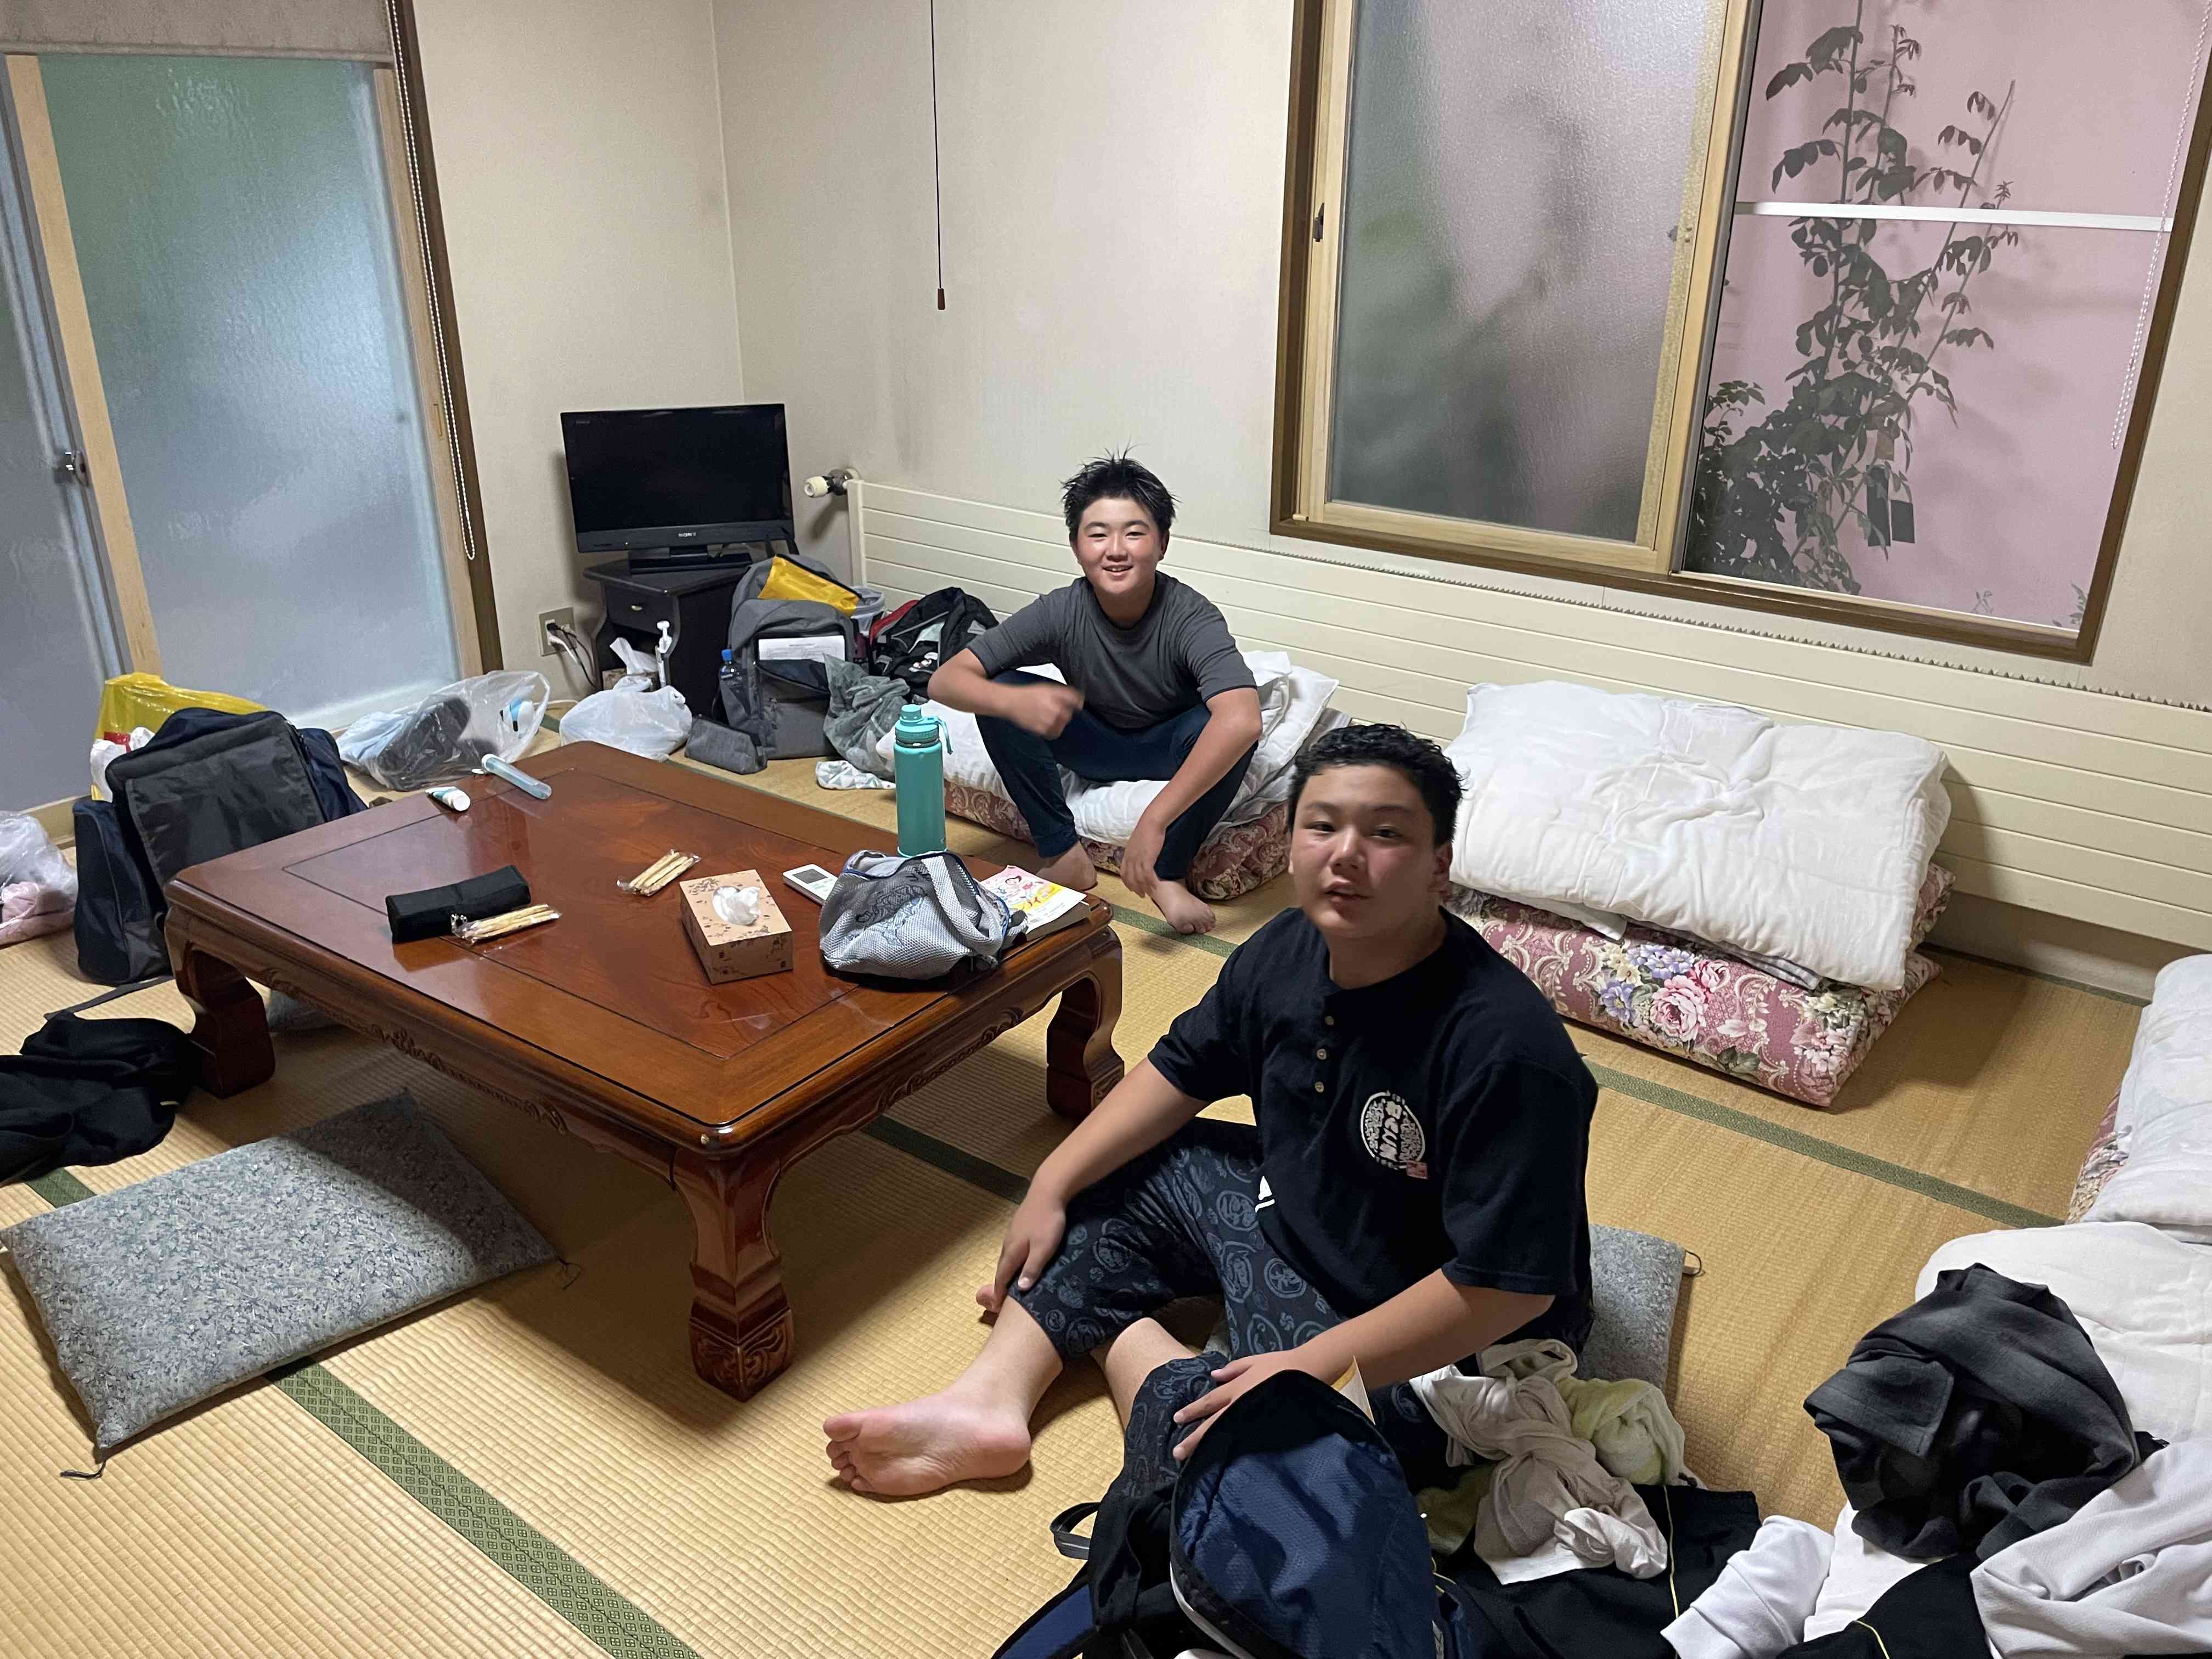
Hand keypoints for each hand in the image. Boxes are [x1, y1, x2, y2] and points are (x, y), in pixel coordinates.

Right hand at [977, 1189, 1066, 1312]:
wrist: (1048, 1191)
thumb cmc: (1047, 1222)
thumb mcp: (1043, 1248)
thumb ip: (1032, 1268)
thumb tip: (1020, 1289)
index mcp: (1012, 1251)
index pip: (1002, 1277)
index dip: (999, 1292)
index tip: (998, 1306)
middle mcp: (1008, 1243)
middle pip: (1002, 1268)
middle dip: (1000, 1284)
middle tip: (1002, 1299)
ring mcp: (1013, 1233)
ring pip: (1007, 1257)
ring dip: (1006, 1271)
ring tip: (1010, 1282)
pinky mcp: (1019, 1225)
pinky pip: (1012, 1248)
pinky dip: (1013, 1259)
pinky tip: (1019, 1259)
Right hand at [1011, 683, 1084, 739]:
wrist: (1011, 702)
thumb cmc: (1027, 695)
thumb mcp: (1047, 688)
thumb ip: (1063, 693)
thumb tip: (1079, 700)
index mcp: (1055, 693)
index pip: (1075, 698)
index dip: (1077, 702)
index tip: (1077, 705)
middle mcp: (1053, 705)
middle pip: (1069, 714)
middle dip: (1065, 713)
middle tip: (1054, 710)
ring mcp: (1048, 718)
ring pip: (1063, 724)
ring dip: (1059, 722)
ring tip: (1048, 717)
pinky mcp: (1042, 728)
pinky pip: (1055, 733)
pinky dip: (1053, 730)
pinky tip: (1046, 724)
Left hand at [1120, 812, 1165, 897]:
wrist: (1151, 822)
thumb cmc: (1147, 828)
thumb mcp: (1137, 841)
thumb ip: (1137, 849)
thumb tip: (1141, 854)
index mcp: (1127, 854)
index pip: (1123, 872)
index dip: (1127, 882)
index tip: (1132, 887)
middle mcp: (1130, 858)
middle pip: (1129, 878)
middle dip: (1134, 888)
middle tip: (1141, 895)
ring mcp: (1137, 860)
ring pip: (1137, 879)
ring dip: (1142, 888)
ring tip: (1148, 894)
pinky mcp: (1146, 860)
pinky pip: (1146, 875)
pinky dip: (1149, 883)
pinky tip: (1153, 887)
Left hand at [1170, 1348, 1338, 1460]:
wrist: (1310, 1373)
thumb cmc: (1281, 1365)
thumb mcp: (1254, 1361)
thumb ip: (1233, 1369)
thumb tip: (1213, 1376)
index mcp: (1238, 1388)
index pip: (1210, 1402)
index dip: (1193, 1411)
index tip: (1176, 1419)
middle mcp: (1241, 1404)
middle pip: (1213, 1423)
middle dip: (1195, 1438)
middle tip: (1177, 1452)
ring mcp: (1254, 1419)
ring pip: (1227, 1434)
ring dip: (1210, 1446)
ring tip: (1195, 1460)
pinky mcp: (1267, 1430)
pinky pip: (1246, 1440)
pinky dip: (1234, 1450)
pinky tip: (1225, 1461)